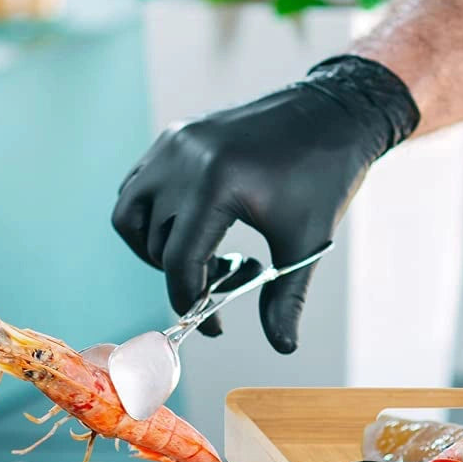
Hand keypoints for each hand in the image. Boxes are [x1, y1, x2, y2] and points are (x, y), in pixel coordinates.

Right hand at [111, 55, 419, 350]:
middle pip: (156, 244)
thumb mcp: (307, 244)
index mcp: (218, 184)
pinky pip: (138, 186)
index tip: (213, 324)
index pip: (180, 261)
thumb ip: (286, 298)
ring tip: (201, 260)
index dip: (190, 302)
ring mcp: (174, 144)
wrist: (332, 115)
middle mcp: (185, 159)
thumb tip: (282, 346)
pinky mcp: (174, 136)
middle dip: (183, 278)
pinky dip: (151, 217)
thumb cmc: (323, 179)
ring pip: (130, 215)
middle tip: (222, 287)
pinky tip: (192, 231)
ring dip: (155, 249)